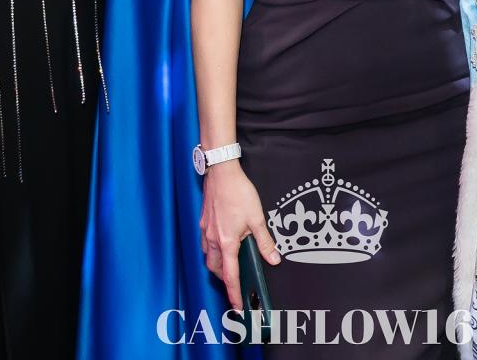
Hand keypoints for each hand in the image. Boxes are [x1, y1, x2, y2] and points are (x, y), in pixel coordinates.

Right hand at [199, 162, 280, 310]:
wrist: (221, 172)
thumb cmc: (238, 192)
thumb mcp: (257, 217)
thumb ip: (265, 241)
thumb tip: (274, 259)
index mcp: (227, 242)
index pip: (230, 275)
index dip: (234, 292)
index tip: (236, 305)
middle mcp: (212, 239)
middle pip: (214, 268)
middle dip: (224, 278)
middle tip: (235, 281)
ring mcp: (205, 230)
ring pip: (208, 256)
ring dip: (217, 264)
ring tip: (229, 263)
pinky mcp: (203, 221)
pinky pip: (205, 243)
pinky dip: (212, 249)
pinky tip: (221, 242)